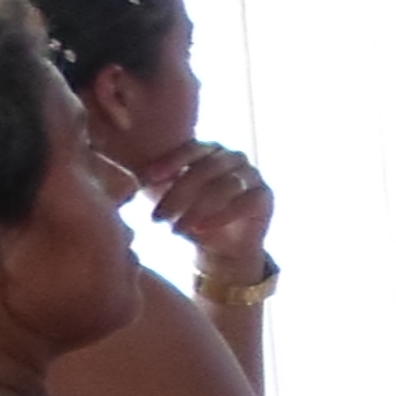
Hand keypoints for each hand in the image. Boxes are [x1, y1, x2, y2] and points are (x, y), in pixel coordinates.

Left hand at [141, 142, 273, 272]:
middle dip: (178, 194)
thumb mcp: (168, 197)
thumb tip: (130, 175)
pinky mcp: (265, 196)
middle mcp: (234, 157)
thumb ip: (155, 183)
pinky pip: (244, 202)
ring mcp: (252, 175)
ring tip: (176, 230)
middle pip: (206, 169)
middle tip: (156, 218)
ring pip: (225, 186)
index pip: (191, 148)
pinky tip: (200, 230)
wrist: (220, 247)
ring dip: (197, 209)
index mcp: (210, 150)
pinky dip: (220, 216)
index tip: (146, 180)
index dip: (170, 162)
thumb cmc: (190, 215)